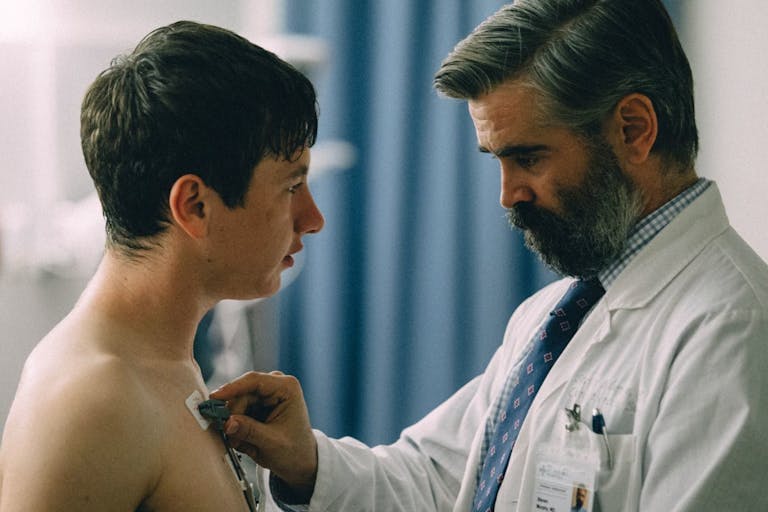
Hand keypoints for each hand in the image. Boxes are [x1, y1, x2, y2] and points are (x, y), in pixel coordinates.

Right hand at [210, 371, 317, 500]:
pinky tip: (245, 441)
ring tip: (242, 444)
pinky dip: (237, 427)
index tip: (215, 397)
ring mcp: (265, 394)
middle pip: (242, 394)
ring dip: (234, 424)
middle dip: (233, 415)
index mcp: (287, 388)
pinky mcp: (257, 404)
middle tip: (230, 437)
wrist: (300, 461)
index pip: (254, 381)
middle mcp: (275, 385)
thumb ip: (249, 431)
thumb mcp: (272, 442)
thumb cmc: (294, 450)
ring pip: (236, 403)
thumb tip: (226, 423)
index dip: (232, 388)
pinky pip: (237, 411)